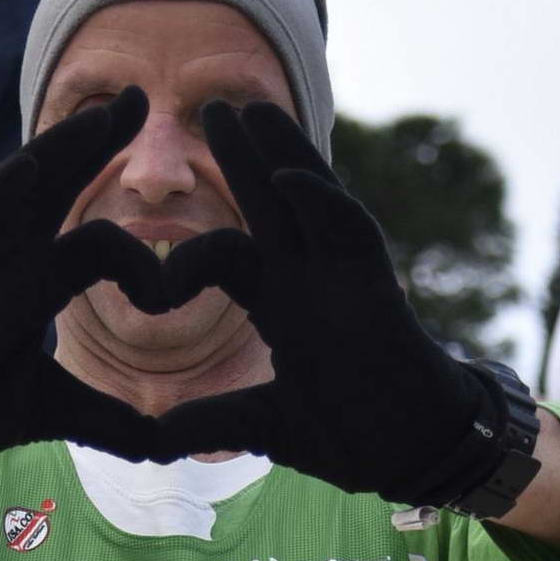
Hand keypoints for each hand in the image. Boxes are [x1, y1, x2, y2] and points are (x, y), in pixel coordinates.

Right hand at [0, 90, 218, 489]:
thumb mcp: (56, 410)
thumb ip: (110, 422)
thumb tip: (166, 447)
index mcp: (40, 283)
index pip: (97, 241)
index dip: (139, 243)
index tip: (181, 265)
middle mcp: (14, 259)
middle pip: (61, 188)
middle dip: (96, 145)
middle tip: (140, 100)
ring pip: (23, 189)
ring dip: (61, 150)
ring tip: (102, 116)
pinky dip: (0, 194)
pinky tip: (30, 168)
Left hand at [147, 100, 534, 510]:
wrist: (409, 450)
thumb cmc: (349, 433)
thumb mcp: (262, 424)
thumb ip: (211, 420)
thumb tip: (150, 442)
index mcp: (280, 305)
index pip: (232, 254)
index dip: (192, 251)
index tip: (151, 271)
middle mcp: (308, 279)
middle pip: (268, 206)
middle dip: (241, 158)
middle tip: (210, 110)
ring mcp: (341, 275)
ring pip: (309, 197)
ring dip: (281, 152)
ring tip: (249, 110)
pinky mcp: (373, 282)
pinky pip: (346, 226)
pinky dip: (317, 199)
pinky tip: (285, 173)